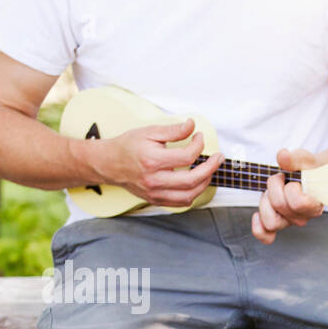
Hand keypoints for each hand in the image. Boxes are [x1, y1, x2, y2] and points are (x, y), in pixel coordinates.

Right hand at [97, 117, 222, 207]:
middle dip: (210, 168)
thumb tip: (192, 125)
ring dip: (205, 183)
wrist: (109, 163)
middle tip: (218, 158)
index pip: (186, 157)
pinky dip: (193, 193)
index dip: (198, 145)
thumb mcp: (149, 132)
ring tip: (210, 170)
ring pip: (189, 195)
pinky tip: (197, 182)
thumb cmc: (128, 146)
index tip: (199, 137)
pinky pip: (181, 203)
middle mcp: (154, 180)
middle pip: (192, 179)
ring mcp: (155, 193)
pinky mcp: (156, 200)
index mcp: (152, 160)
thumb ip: (173, 130)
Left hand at [252, 147, 324, 244]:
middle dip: (275, 188)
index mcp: (313, 205)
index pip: (298, 203)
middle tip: (281, 180)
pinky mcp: (278, 224)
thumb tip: (283, 156)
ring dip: (266, 203)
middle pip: (280, 207)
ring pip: (271, 222)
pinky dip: (259, 228)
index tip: (293, 180)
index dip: (290, 188)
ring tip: (272, 193)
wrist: (308, 177)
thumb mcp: (305, 160)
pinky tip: (256, 216)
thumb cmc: (308, 171)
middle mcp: (303, 217)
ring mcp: (289, 222)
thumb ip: (295, 158)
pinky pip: (266, 236)